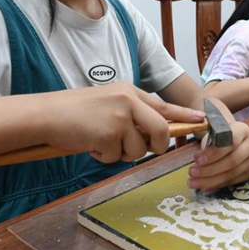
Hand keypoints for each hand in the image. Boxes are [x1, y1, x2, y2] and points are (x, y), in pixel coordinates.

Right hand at [43, 82, 204, 163]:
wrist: (47, 113)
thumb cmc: (75, 111)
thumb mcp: (110, 103)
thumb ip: (132, 113)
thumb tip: (152, 134)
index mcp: (130, 92)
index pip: (164, 105)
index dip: (184, 115)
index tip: (202, 120)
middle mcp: (128, 101)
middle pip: (161, 131)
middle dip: (156, 147)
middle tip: (142, 149)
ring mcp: (119, 116)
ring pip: (138, 149)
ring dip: (120, 154)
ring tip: (101, 142)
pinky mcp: (108, 133)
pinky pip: (116, 157)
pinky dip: (103, 157)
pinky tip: (90, 145)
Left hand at [189, 121, 248, 191]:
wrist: (231, 140)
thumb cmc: (220, 135)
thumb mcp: (214, 133)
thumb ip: (209, 144)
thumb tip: (197, 161)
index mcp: (242, 130)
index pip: (230, 142)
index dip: (213, 152)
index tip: (197, 159)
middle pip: (232, 161)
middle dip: (210, 169)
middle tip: (192, 172)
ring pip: (232, 174)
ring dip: (210, 180)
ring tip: (194, 182)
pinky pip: (232, 182)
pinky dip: (216, 185)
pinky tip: (204, 186)